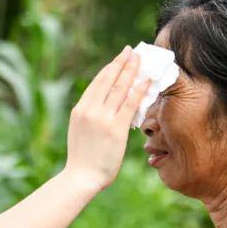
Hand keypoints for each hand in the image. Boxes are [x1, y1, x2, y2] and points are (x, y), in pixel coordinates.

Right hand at [64, 46, 148, 191]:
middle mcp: (90, 109)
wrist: (81, 177)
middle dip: (122, 63)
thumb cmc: (83, 159)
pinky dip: (139, 90)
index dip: (110, 68)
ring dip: (132, 71)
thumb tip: (104, 107)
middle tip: (132, 51)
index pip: (97, 83)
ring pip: (120, 88)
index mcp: (80, 109)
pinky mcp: (115, 128)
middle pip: (108, 79)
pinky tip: (146, 80)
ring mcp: (102, 118)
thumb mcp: (80, 131)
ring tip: (141, 59)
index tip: (119, 58)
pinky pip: (130, 104)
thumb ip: (91, 117)